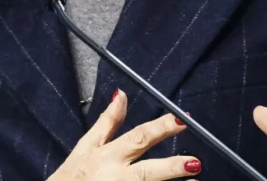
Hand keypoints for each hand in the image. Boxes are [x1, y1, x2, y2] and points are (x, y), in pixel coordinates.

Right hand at [47, 89, 202, 180]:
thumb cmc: (72, 177)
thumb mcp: (86, 146)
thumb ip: (107, 122)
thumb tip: (121, 94)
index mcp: (107, 156)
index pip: (138, 138)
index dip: (160, 128)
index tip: (181, 119)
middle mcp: (115, 177)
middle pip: (146, 172)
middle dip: (171, 166)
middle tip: (194, 162)